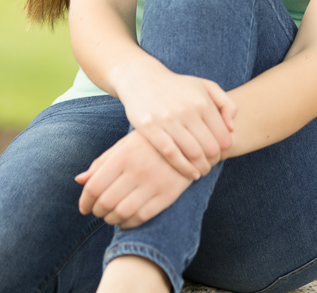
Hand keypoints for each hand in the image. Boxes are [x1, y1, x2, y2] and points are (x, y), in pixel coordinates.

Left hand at [75, 130, 191, 227]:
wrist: (189, 141)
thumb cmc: (150, 142)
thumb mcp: (125, 145)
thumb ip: (102, 162)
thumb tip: (79, 180)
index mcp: (123, 155)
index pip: (94, 187)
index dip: (84, 201)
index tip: (84, 206)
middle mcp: (137, 170)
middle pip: (105, 203)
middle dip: (97, 212)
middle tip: (98, 211)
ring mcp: (153, 183)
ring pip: (121, 214)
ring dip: (111, 220)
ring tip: (111, 215)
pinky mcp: (167, 194)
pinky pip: (141, 217)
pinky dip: (128, 223)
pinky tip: (126, 218)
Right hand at [114, 57, 237, 180]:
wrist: (142, 78)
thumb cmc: (178, 86)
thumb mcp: (205, 86)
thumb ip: (226, 103)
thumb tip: (231, 127)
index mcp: (202, 101)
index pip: (223, 135)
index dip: (226, 150)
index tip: (222, 155)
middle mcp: (187, 110)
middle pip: (209, 147)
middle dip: (214, 161)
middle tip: (211, 165)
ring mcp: (168, 119)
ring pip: (192, 153)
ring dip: (201, 167)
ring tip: (202, 171)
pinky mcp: (150, 128)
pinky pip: (171, 153)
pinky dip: (183, 168)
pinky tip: (190, 174)